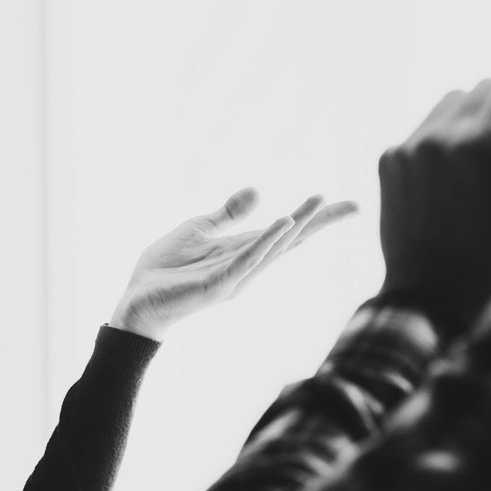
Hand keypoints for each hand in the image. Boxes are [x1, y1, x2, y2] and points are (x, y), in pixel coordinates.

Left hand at [110, 189, 357, 340]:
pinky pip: (246, 261)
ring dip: (297, 225)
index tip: (347, 204)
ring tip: (319, 202)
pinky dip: (266, 243)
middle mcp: (247, 266)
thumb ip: (228, 213)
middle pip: (291, 241)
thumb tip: (259, 190)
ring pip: (274, 249)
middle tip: (354, 206)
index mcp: (244, 251)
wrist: (136, 300)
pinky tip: (284, 223)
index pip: (286, 232)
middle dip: (320, 222)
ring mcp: (235, 277)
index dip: (315, 218)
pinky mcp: (217, 285)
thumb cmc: (166, 268)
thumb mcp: (199, 230)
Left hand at [379, 73, 490, 333]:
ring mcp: (406, 148)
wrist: (428, 301)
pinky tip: (464, 160)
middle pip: (481, 88)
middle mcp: (435, 137)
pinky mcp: (388, 162)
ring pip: (449, 101)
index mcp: (476, 146)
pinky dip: (447, 131)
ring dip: (477, 111)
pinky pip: (424, 127)